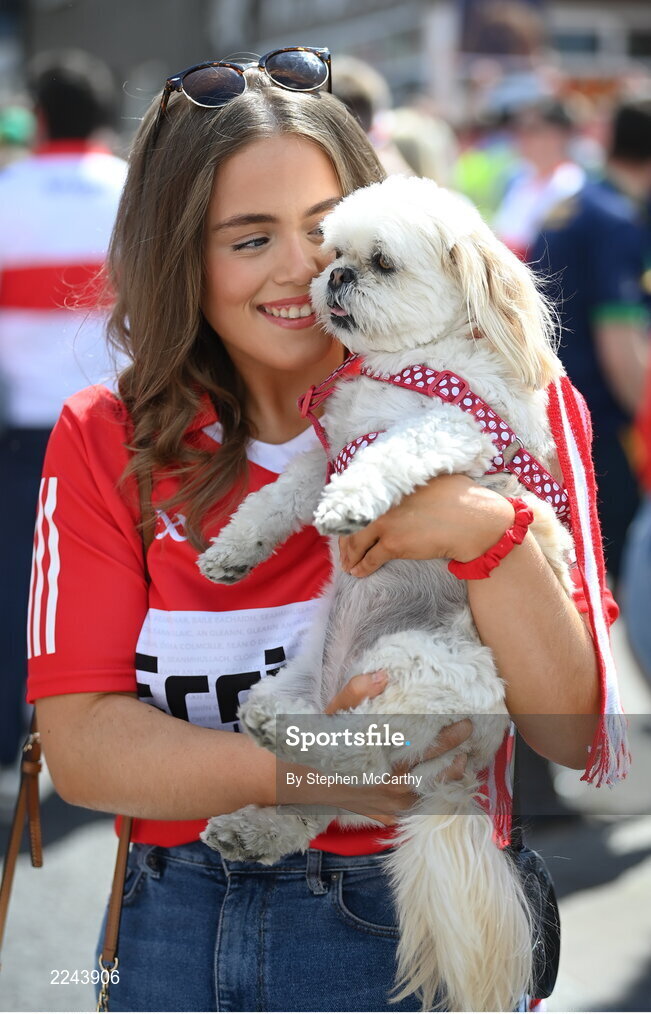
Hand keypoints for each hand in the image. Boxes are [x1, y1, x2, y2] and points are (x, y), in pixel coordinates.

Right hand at [322, 669, 471, 825]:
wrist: (300, 779)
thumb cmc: (320, 742)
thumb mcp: (333, 713)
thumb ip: (356, 692)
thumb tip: (384, 676)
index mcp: (379, 760)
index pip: (423, 749)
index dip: (448, 737)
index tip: (465, 722)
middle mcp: (387, 786)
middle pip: (432, 772)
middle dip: (454, 751)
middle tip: (468, 733)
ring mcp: (387, 805)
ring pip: (429, 794)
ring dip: (448, 777)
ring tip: (462, 760)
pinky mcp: (384, 816)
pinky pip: (415, 809)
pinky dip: (432, 796)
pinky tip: (441, 782)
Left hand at [338, 474, 513, 577]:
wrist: (474, 522)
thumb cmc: (465, 498)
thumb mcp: (438, 476)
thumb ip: (418, 479)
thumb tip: (412, 482)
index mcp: (393, 482)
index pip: (361, 497)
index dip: (351, 513)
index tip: (347, 522)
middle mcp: (384, 500)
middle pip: (353, 521)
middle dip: (345, 537)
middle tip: (343, 549)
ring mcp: (387, 522)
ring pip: (356, 540)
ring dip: (350, 554)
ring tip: (348, 564)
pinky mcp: (393, 544)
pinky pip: (370, 558)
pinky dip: (361, 567)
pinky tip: (357, 572)